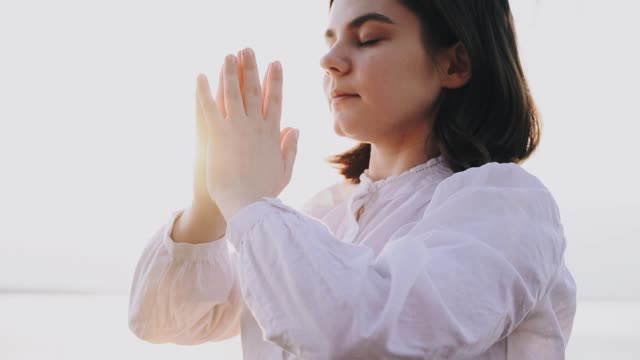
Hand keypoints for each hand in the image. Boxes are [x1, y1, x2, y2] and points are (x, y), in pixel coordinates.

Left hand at [196, 48, 299, 220]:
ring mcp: (237, 128)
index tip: (275, 63)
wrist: (248, 204)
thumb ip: (291, 147)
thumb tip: (295, 128)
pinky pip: (208, 107)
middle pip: (254, 90)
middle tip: (248, 49)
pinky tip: (200, 76)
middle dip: (251, 68)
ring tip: (228, 55)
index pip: (275, 100)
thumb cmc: (265, 192)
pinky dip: (203, 91)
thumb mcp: (285, 170)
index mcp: (272, 134)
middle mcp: (256, 126)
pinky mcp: (218, 135)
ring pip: (232, 93)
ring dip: (230, 72)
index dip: (275, 80)